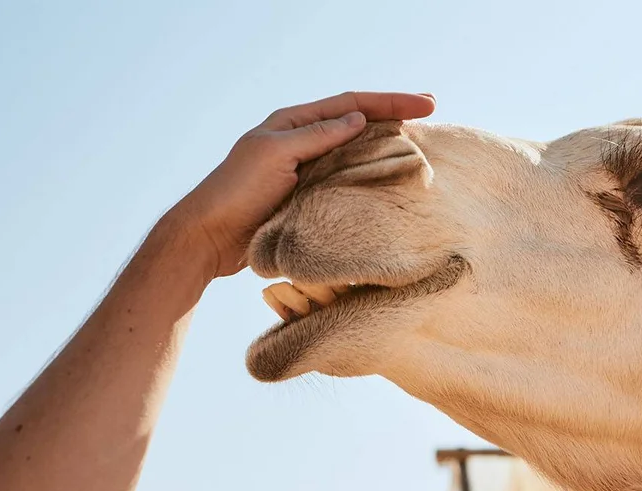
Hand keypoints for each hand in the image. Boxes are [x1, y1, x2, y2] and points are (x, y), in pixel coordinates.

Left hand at [161, 91, 435, 279]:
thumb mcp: (276, 154)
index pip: (350, 104)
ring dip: (385, 147)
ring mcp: (306, 171)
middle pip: (357, 123)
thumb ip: (317, 136)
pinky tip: (388, 183)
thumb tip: (358, 119)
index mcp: (293, 123)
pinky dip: (369, 179)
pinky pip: (345, 183)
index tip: (426, 104)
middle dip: (394, 117)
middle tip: (432, 114)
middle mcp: (302, 142)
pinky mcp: (307, 199)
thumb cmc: (235, 191)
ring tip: (420, 146)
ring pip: (354, 153)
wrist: (209, 237)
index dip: (390, 102)